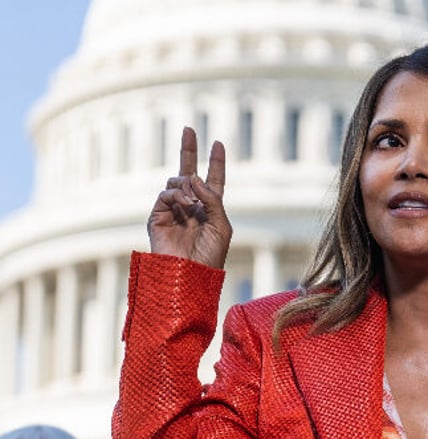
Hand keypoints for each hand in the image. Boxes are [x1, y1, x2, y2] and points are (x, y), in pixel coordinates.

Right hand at [147, 126, 231, 268]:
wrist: (189, 274)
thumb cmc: (211, 255)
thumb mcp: (222, 225)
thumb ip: (212, 198)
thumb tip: (193, 177)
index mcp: (211, 210)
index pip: (213, 181)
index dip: (216, 162)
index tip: (218, 143)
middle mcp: (191, 207)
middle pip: (189, 173)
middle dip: (189, 150)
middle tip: (189, 128)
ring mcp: (173, 211)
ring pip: (177, 182)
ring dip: (187, 186)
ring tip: (193, 202)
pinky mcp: (158, 217)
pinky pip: (165, 194)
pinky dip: (176, 194)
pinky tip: (185, 203)